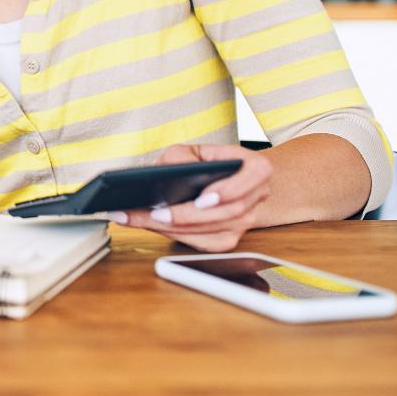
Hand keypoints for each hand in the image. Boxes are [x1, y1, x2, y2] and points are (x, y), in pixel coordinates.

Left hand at [109, 143, 273, 251]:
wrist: (215, 180)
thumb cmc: (202, 162)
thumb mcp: (189, 151)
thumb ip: (181, 158)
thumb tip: (165, 176)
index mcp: (254, 168)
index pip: (253, 176)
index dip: (231, 189)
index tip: (202, 198)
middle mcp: (255, 197)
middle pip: (227, 212)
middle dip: (186, 215)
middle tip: (154, 213)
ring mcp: (245, 222)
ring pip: (213, 232)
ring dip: (175, 228)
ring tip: (141, 219)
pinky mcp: (228, 239)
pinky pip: (205, 244)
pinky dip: (176, 236)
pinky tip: (152, 226)